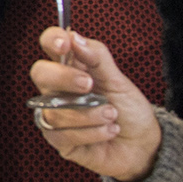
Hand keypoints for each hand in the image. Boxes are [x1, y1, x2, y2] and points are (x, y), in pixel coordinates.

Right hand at [28, 28, 162, 181]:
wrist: (142, 143)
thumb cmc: (128, 108)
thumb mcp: (118, 80)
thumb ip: (97, 57)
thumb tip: (75, 37)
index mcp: (70, 67)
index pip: (50, 45)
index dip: (52, 40)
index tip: (65, 44)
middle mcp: (57, 89)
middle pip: (40, 73)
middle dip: (64, 78)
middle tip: (89, 84)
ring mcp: (54, 114)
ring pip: (54, 110)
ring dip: (90, 114)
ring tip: (112, 115)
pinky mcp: (59, 140)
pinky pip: (63, 134)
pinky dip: (92, 132)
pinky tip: (108, 131)